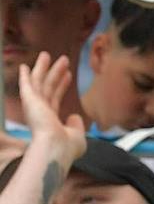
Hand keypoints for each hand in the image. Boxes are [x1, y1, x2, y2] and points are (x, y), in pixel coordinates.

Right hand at [17, 53, 85, 169]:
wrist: (57, 148)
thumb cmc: (67, 147)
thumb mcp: (77, 135)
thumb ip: (76, 124)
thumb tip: (74, 115)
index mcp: (50, 121)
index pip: (55, 98)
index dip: (62, 85)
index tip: (68, 75)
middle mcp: (40, 113)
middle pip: (48, 87)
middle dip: (55, 73)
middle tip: (62, 60)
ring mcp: (34, 107)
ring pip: (39, 82)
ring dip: (44, 68)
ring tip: (48, 55)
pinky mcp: (30, 102)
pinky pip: (27, 85)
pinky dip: (26, 76)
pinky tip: (26, 66)